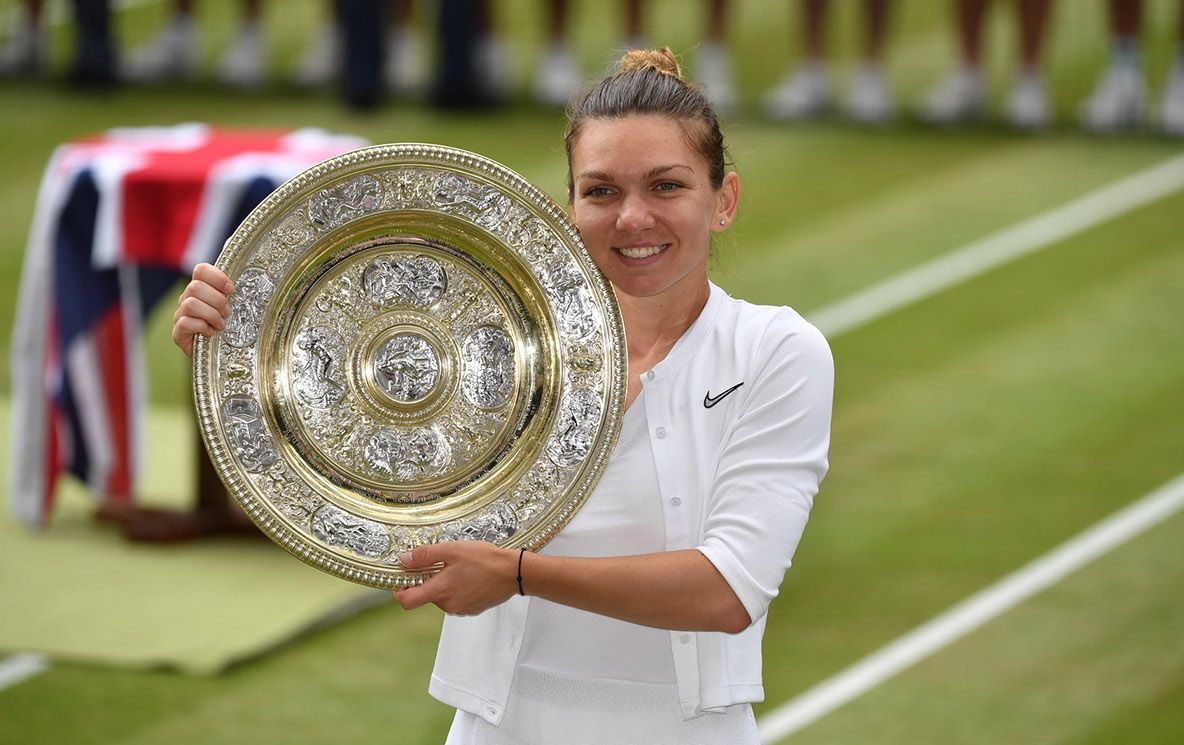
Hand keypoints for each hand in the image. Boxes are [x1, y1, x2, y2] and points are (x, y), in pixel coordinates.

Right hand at [172, 263, 233, 356]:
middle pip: (195, 287)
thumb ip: (233, 295)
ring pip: (190, 304)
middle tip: (228, 313)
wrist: (217, 355)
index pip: (200, 270)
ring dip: (211, 315)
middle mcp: (187, 299)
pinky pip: (185, 323)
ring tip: (221, 325)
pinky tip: (211, 333)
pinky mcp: (178, 333)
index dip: (217, 277)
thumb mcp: (234, 309)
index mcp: (201, 289)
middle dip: (217, 300)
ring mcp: (180, 315)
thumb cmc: (229, 330)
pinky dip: (202, 328)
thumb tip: (250, 279)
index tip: (231, 290)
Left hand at [393, 541, 519, 615]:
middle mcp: (448, 605)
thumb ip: (425, 555)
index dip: (400, 590)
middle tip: (442, 563)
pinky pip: (457, 600)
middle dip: (429, 581)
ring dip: (445, 584)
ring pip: (443, 597)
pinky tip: (471, 576)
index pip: (407, 601)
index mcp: (440, 590)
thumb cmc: (485, 560)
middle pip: (426, 596)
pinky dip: (459, 589)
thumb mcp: (452, 550)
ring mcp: (461, 609)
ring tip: (461, 568)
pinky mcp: (473, 609)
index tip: (404, 577)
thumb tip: (404, 560)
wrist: (514, 572)